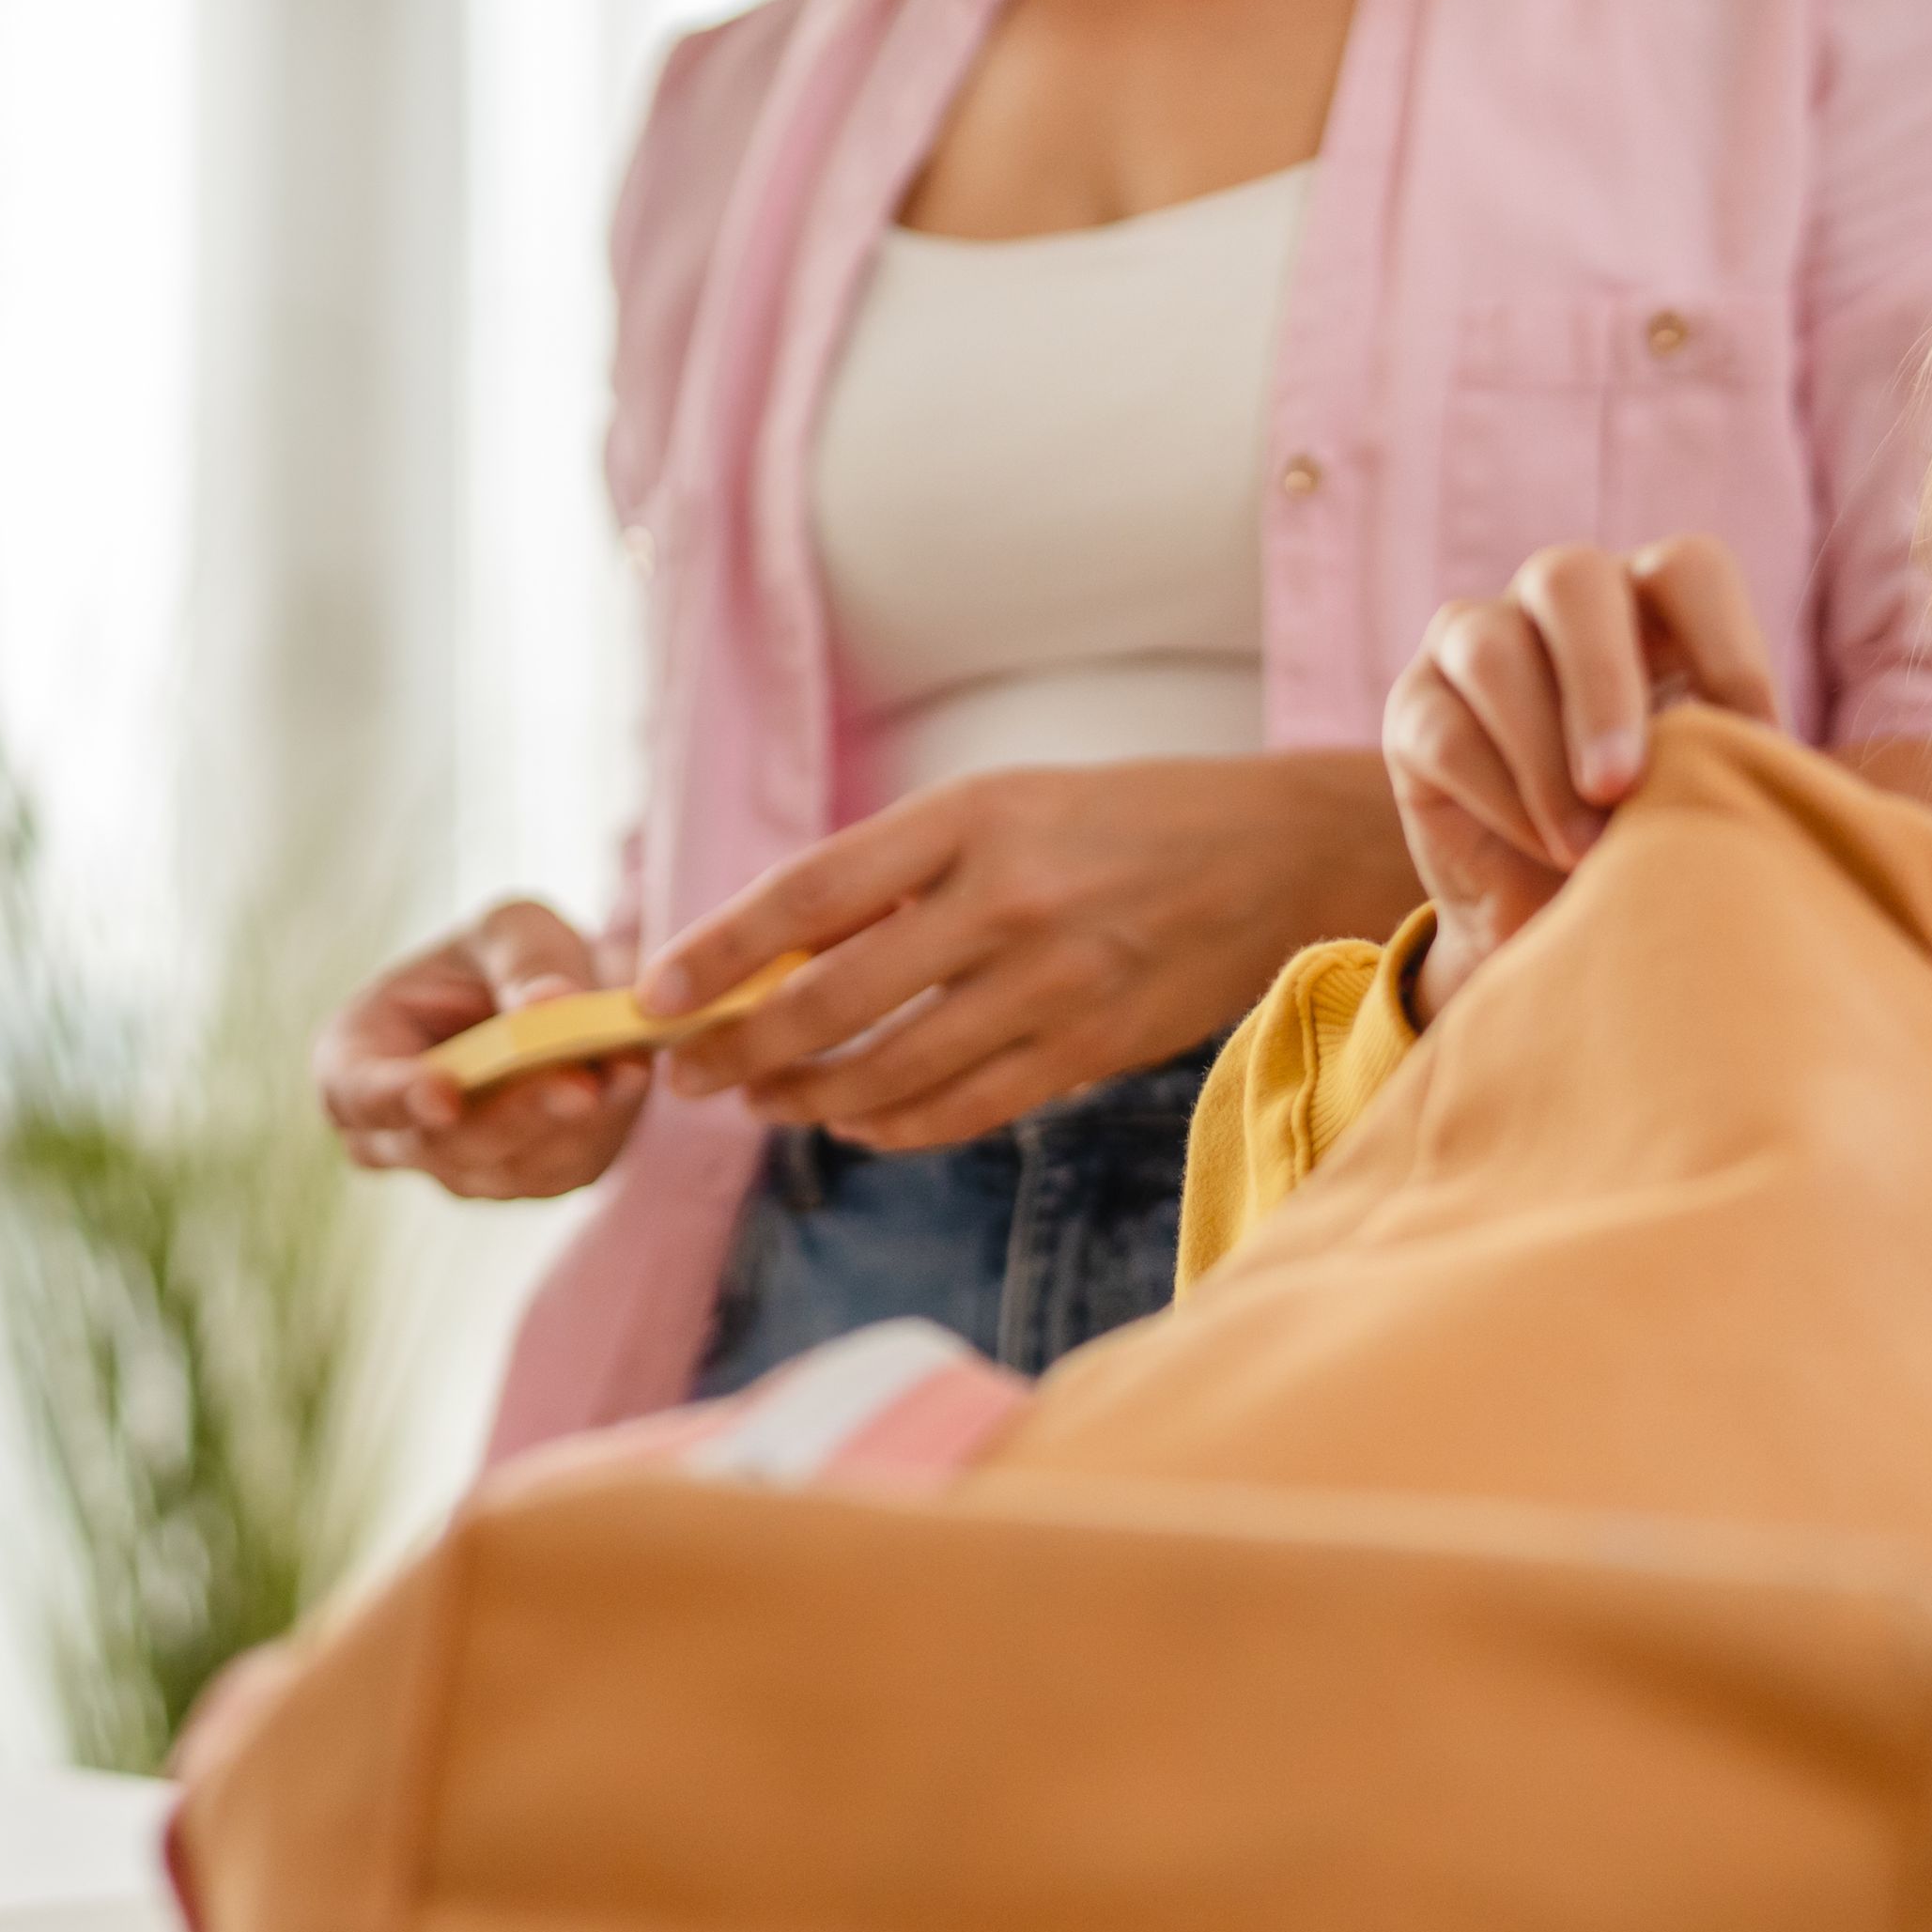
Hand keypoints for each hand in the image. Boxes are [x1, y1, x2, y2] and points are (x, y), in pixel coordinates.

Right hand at [315, 896, 648, 1199]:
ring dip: (574, 1123)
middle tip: (576, 1083)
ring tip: (626, 1070)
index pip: (359, 1093)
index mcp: (354, 1056)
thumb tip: (549, 1006)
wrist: (563, 995)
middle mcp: (395, 1133)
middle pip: (448, 1145)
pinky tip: (631, 1080)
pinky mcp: (528, 1181)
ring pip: (514, 1166)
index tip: (443, 1095)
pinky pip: (563, 1168)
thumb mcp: (512, 928)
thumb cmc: (509, 954)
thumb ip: (524, 961)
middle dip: (517, 1113)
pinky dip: (604, 1127)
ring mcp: (460, 1169)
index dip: (398, 1099)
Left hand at [641, 749, 1420, 1153]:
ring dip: (806, 1099)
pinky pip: (963, 1111)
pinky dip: (892, 1126)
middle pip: (832, 1002)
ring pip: (890, 1073)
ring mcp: (1053, 984)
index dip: (720, 952)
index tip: (656, 995)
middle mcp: (1007, 900)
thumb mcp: (1001, 806)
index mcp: (970, 817)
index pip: (810, 894)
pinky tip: (856, 1120)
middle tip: (687, 1074)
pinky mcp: (1090, 1049)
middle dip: (740, 1050)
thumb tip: (775, 954)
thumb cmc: (1116, 822)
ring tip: (762, 1100)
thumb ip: (898, 873)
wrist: (1275, 856)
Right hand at [1383, 537, 1783, 1016]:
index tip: (1758, 745)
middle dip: (1602, 685)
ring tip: (1585, 846)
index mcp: (1650, 603)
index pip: (1688, 568)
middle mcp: (1556, 601)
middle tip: (1624, 786)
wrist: (1556, 923)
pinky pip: (1445, 731)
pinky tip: (1541, 849)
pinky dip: (1497, 795)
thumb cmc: (1658, 841)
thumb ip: (1752, 768)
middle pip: (1570, 579)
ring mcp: (1472, 642)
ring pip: (1492, 649)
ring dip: (1541, 753)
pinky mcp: (1414, 710)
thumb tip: (1809, 782)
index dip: (1726, 644)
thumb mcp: (1717, 796)